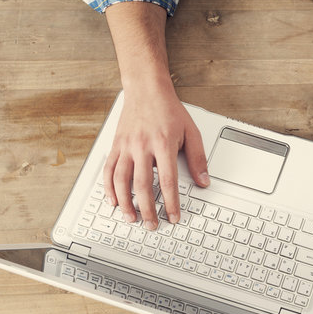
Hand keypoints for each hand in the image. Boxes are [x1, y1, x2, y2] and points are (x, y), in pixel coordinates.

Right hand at [103, 85, 208, 229]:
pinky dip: (108, 188)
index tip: (173, 216)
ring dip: (125, 203)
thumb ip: (198, 158)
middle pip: (142, 186)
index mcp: (163, 144)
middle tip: (152, 225)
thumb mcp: (191, 132)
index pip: (167, 181)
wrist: (146, 89)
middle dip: (147, 209)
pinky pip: (108, 170)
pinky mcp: (115, 145)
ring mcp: (126, 146)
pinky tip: (112, 201)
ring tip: (131, 218)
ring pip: (121, 180)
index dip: (171, 203)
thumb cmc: (169, 110)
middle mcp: (142, 146)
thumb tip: (204, 181)